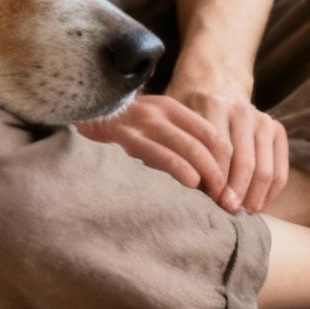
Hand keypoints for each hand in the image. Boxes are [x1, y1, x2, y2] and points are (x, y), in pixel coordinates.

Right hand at [76, 94, 230, 200]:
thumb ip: (171, 139)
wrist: (76, 109)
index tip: (233, 186)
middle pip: (208, 143)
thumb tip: (200, 175)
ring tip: (217, 199)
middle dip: (224, 174)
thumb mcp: (147, 124)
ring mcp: (145, 123)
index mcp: (171, 108)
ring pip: (192, 149)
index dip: (228, 161)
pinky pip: (164, 154)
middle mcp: (163, 112)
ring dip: (210, 176)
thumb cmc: (115, 125)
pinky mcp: (128, 136)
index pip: (212, 134)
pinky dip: (183, 170)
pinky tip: (192, 184)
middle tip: (230, 200)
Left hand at [163, 83, 289, 214]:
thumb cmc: (187, 102)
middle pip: (244, 163)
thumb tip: (174, 182)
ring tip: (242, 212)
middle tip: (227, 212)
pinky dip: (271, 190)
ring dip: (254, 195)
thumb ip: (174, 140)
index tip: (208, 202)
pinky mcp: (275, 128)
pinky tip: (258, 203)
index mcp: (212, 104)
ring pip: (264, 168)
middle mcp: (241, 110)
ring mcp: (261, 119)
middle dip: (236, 192)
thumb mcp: (175, 112)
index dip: (215, 181)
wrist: (215, 76)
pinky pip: (280, 167)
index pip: (219, 151)